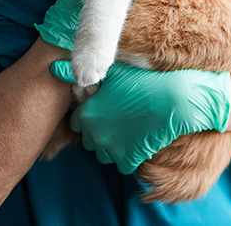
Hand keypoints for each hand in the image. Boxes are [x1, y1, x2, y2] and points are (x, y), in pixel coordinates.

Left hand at [50, 61, 230, 173]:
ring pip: (104, 154)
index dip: (91, 114)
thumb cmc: (144, 81)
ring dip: (113, 145)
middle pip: (89, 139)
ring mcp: (111, 150)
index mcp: (86, 114)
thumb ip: (86, 73)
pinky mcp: (128, 160)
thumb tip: (55, 67)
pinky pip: (122, 164)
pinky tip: (139, 139)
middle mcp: (94, 135)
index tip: (105, 109)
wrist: (175, 99)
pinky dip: (129, 155)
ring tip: (129, 128)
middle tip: (119, 118)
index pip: (77, 121)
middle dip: (100, 131)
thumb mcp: (114, 73)